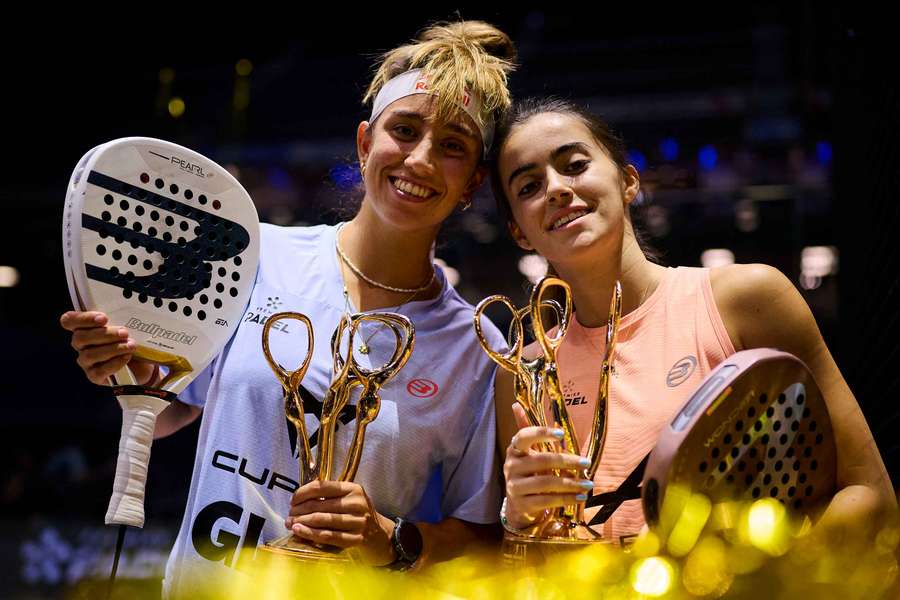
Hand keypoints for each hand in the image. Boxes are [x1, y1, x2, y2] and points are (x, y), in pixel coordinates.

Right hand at [60, 311, 157, 385]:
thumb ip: (117, 320)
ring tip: (130, 346)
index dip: (82, 318)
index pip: (69, 320)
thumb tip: (123, 315)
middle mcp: (81, 345)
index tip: (103, 318)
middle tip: (124, 333)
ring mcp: (86, 362)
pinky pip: (100, 370)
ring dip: (113, 348)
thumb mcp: (124, 328)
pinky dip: (115, 363)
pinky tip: (126, 357)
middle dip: (104, 334)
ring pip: (90, 355)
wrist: (141, 364)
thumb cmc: (129, 341)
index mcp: (83, 328)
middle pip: (80, 338)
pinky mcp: (94, 376)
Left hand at [286, 480, 395, 565]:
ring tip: (290, 523)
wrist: (379, 534)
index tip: (292, 500)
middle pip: (319, 505)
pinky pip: (327, 536)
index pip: (321, 487)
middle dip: (298, 510)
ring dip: (301, 522)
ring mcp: (357, 522)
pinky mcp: (356, 539)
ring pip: (321, 520)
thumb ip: (329, 495)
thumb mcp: (349, 497)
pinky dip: (310, 534)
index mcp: (352, 488)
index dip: (302, 493)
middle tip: (288, 515)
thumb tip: (299, 497)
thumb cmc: (357, 513)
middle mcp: (356, 503)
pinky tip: (299, 531)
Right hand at [503, 404, 593, 528]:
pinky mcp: (522, 504)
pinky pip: (547, 500)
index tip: (561, 434)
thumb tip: (516, 404)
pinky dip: (566, 498)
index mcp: (515, 449)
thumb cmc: (528, 473)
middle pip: (541, 461)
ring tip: (588, 484)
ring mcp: (515, 486)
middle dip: (567, 461)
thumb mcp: (527, 453)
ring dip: (570, 483)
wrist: (518, 504)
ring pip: (546, 483)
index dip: (541, 433)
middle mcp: (511, 466)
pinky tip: (580, 497)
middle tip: (586, 463)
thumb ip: (528, 432)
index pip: (524, 436)